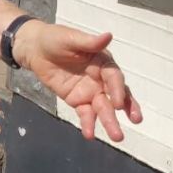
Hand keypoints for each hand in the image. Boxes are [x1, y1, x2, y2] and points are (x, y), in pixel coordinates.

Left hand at [14, 22, 142, 142]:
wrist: (35, 50)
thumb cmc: (55, 39)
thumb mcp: (70, 39)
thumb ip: (89, 42)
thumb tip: (108, 36)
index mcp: (102, 61)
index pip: (113, 76)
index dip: (117, 88)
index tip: (120, 102)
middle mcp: (101, 78)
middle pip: (115, 95)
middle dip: (127, 108)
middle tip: (136, 120)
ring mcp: (90, 91)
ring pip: (103, 108)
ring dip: (110, 121)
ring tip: (117, 137)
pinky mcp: (77, 101)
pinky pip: (85, 114)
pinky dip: (88, 124)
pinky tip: (90, 135)